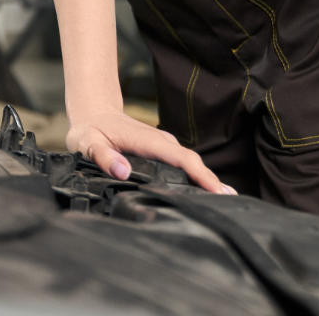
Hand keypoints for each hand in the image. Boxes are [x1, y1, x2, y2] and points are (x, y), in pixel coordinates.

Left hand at [66, 109, 234, 193]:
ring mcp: (163, 146)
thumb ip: (101, 155)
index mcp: (147, 141)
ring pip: (190, 164)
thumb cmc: (90, 129)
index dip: (200, 174)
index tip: (217, 191)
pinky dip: (196, 178)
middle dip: (211, 182)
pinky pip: (183, 165)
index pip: (180, 158)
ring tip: (224, 206)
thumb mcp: (86, 141)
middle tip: (231, 206)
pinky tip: (205, 195)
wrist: (93, 112)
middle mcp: (161, 142)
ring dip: (206, 182)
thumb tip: (122, 170)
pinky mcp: (162, 152)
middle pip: (192, 162)